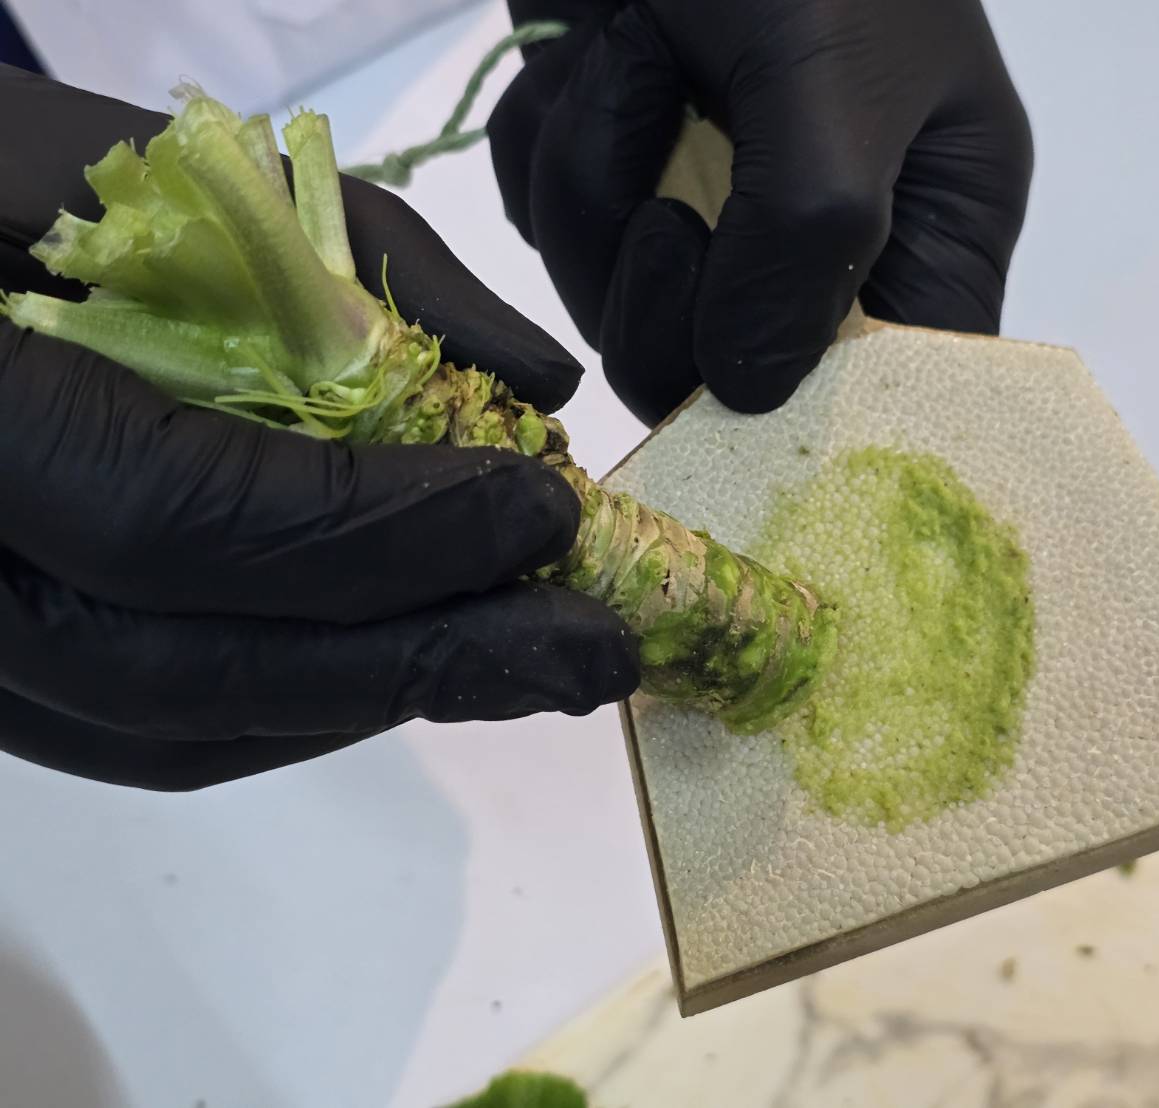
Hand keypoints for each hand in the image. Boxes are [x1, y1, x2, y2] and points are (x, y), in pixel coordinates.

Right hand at [0, 66, 638, 789]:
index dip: (382, 534)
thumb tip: (539, 384)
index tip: (544, 509)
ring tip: (522, 661)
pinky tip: (400, 656)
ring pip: (166, 729)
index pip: (182, 518)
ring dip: (369, 695)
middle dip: (417, 663)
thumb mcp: (134, 158)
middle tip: (591, 650)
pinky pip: (135, 728)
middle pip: (186, 674)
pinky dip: (291, 699)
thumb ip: (347, 252)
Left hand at [488, 0, 1032, 425]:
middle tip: (666, 215)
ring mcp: (712, 196)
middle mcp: (825, 230)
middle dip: (667, 293)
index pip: (903, 388)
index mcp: (930, 218)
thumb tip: (746, 391)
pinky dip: (551, 145)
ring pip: (621, 296)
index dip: (825, 423)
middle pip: (731, 366)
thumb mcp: (832, 84)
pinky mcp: (619, 160)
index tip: (738, 410)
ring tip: (633, 58)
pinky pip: (554, 222)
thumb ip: (806, 253)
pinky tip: (590, 54)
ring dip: (597, 185)